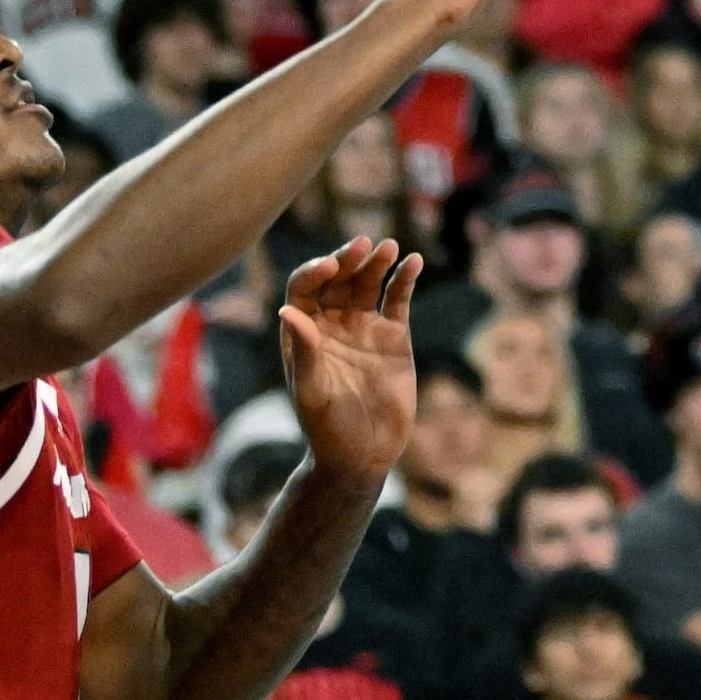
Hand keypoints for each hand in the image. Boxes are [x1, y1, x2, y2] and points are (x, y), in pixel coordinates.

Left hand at [280, 237, 421, 477]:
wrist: (363, 455)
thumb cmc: (327, 429)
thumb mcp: (312, 391)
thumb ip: (305, 351)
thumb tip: (287, 312)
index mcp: (304, 335)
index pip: (303, 290)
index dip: (314, 272)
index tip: (330, 265)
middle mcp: (332, 326)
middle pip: (338, 280)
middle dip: (348, 259)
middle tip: (362, 244)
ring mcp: (364, 329)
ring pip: (368, 283)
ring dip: (377, 263)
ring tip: (389, 248)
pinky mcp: (394, 337)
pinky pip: (398, 300)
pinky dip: (405, 279)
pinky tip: (413, 262)